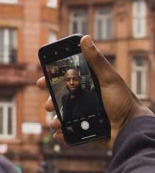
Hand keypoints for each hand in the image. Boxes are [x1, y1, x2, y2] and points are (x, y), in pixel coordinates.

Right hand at [37, 35, 153, 147]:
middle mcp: (84, 100)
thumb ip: (96, 60)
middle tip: (48, 106)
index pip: (66, 81)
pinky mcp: (85, 131)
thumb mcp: (109, 78)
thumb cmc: (123, 101)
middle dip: (50, 102)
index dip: (52, 80)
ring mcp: (84, 116)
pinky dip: (61, 134)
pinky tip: (59, 133)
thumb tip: (85, 38)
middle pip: (60, 99)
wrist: (131, 128)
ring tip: (55, 123)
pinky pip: (69, 133)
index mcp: (89, 86)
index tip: (41, 81)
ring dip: (55, 120)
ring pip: (62, 117)